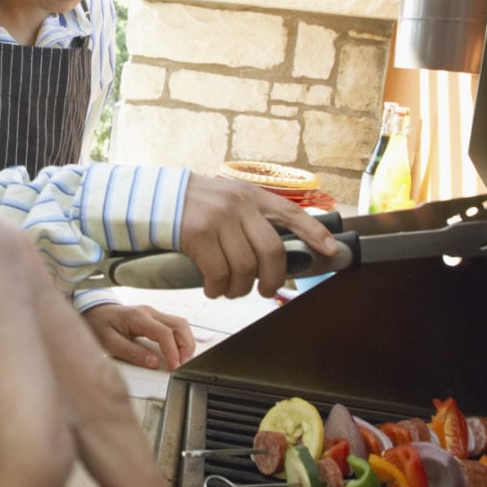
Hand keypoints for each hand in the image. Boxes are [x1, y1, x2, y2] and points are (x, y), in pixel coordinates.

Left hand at [82, 302, 196, 370]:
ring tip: (183, 360)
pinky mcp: (154, 318)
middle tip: (183, 365)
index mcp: (138, 317)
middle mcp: (149, 312)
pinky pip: (174, 326)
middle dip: (186, 346)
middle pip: (179, 325)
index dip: (173, 351)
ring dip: (186, 342)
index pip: (164, 333)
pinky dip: (181, 339)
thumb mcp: (109, 343)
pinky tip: (178, 352)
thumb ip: (132, 353)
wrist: (93, 311)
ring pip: (180, 324)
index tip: (174, 367)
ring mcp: (153, 313)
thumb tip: (154, 363)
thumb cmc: (98, 325)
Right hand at [175, 176, 340, 298]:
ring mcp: (219, 218)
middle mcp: (239, 204)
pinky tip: (212, 287)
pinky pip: (218, 273)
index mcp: (251, 196)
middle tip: (265, 289)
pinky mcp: (198, 233)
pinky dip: (217, 288)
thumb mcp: (228, 201)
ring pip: (244, 267)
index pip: (291, 213)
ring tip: (229, 290)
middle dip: (272, 279)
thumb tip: (276, 255)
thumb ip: (252, 220)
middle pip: (272, 251)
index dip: (314, 233)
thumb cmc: (195, 208)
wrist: (154, 199)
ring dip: (239, 288)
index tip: (331, 250)